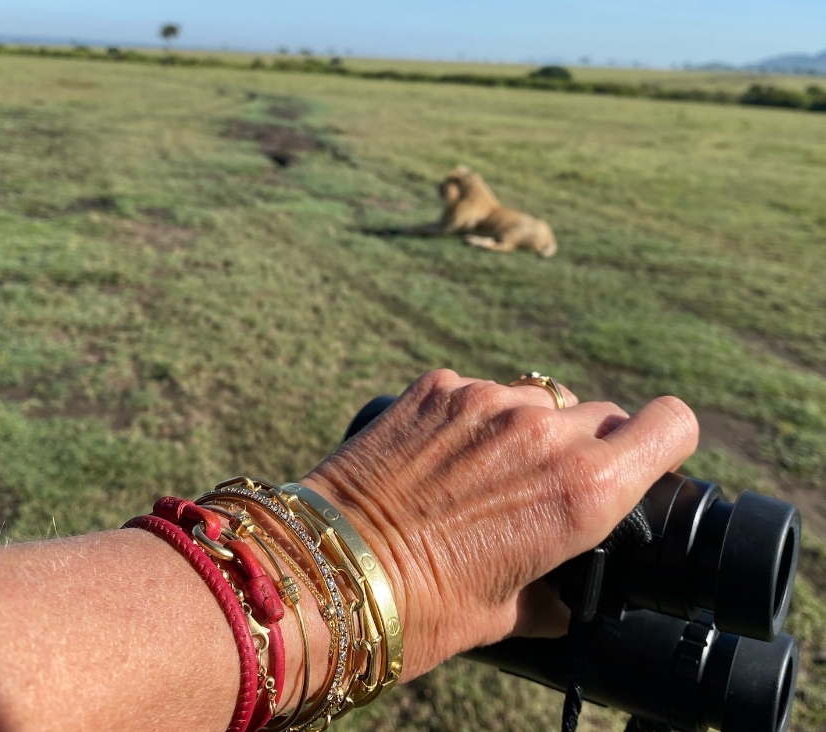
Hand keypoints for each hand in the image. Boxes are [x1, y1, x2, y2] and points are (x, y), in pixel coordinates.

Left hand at [303, 369, 697, 680]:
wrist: (331, 569)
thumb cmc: (425, 607)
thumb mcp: (511, 615)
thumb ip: (556, 592)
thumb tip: (565, 593)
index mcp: (583, 490)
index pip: (670, 424)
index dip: (666, 438)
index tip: (648, 454)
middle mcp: (544, 432)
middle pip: (602, 413)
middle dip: (590, 445)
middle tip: (548, 484)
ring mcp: (487, 400)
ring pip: (541, 400)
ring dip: (531, 428)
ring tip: (487, 472)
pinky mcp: (440, 387)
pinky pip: (481, 392)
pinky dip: (476, 417)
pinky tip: (443, 455)